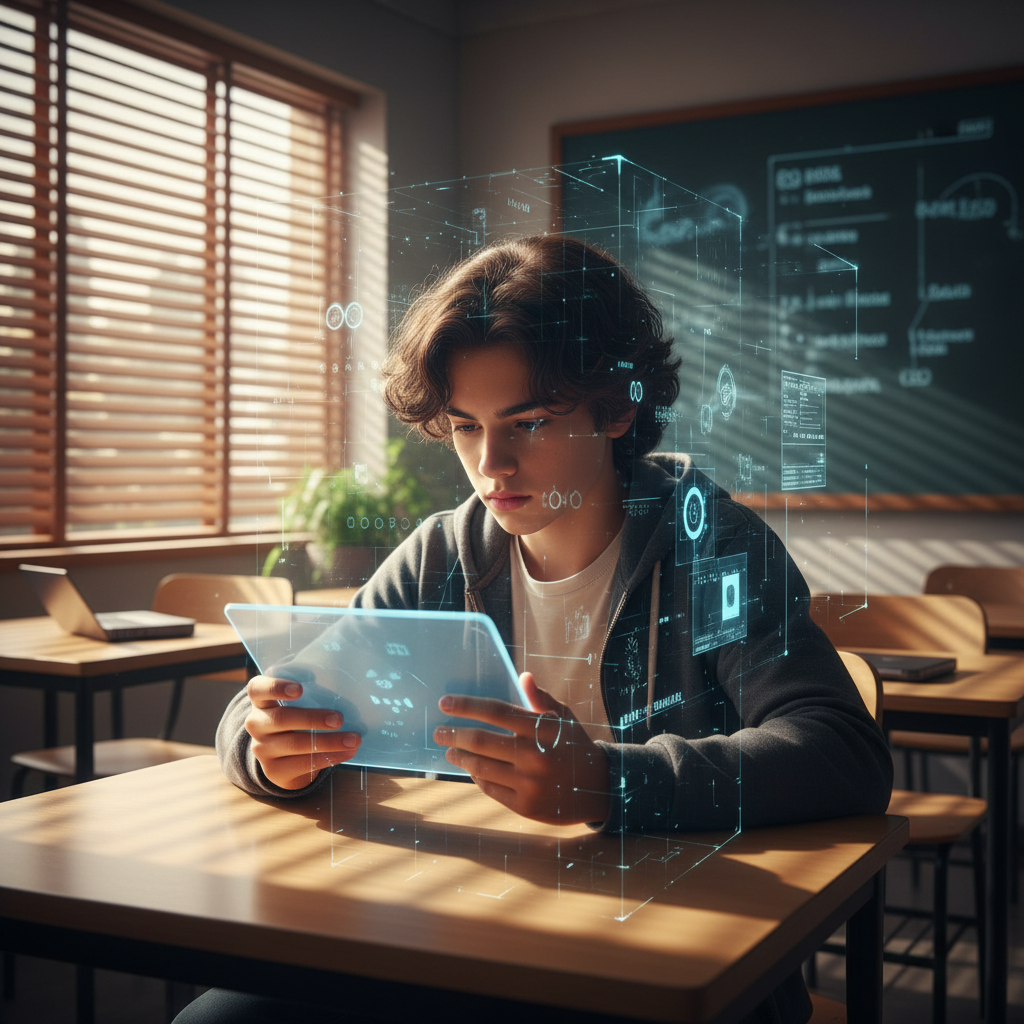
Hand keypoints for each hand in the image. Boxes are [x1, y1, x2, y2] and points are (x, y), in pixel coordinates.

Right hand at [244, 675, 360, 790]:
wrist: (283, 757)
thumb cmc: (297, 717)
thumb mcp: (297, 702)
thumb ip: (309, 689)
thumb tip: (338, 682)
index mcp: (260, 701)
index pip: (257, 689)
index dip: (276, 687)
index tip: (300, 689)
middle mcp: (256, 723)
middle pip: (280, 719)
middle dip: (312, 718)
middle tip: (339, 719)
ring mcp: (262, 749)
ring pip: (295, 744)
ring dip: (328, 742)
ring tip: (353, 739)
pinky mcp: (274, 770)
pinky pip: (303, 764)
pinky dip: (330, 757)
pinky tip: (348, 752)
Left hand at [432, 672, 609, 824]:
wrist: (600, 788)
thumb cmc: (575, 746)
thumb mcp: (564, 718)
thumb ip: (540, 699)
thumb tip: (523, 676)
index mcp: (542, 729)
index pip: (495, 712)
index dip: (466, 706)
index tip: (444, 704)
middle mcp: (533, 755)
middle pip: (481, 741)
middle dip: (453, 735)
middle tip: (439, 732)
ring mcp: (528, 783)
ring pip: (481, 767)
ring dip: (460, 757)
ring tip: (450, 751)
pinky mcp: (525, 805)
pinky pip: (490, 788)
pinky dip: (477, 777)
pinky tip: (471, 769)